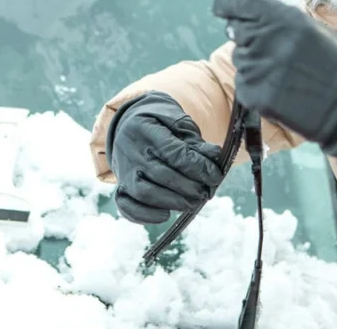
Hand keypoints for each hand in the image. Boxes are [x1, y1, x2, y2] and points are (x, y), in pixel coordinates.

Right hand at [105, 92, 223, 223]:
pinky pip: (127, 207)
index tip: (215, 175)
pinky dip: (146, 215)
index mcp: (145, 129)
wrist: (128, 125)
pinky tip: (166, 214)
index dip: (198, 167)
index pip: (174, 153)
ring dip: (173, 202)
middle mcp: (130, 151)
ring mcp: (124, 172)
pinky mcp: (120, 188)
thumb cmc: (159, 124)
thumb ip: (195, 140)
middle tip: (207, 192)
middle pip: (161, 175)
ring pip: (145, 193)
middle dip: (189, 187)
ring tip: (193, 203)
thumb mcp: (177, 121)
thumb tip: (215, 157)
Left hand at [212, 0, 336, 173]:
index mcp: (282, 18)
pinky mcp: (256, 96)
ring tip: (286, 74)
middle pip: (236, 31)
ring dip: (255, 64)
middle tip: (272, 50)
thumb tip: (246, 17)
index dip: (227, 4)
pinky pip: (245, 85)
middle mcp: (267, 41)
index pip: (236, 3)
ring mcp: (259, 70)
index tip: (224, 7)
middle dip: (247, 37)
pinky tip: (283, 91)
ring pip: (240, 60)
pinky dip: (257, 87)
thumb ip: (277, 21)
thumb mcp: (310, 29)